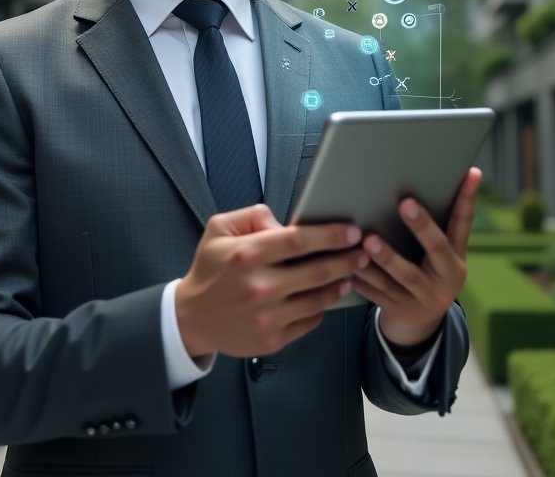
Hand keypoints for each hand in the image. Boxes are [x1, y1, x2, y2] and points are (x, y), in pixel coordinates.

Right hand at [175, 204, 368, 358]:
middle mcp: (259, 287)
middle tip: (363, 252)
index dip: (330, 235)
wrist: (191, 317)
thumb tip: (286, 222)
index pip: (298, 240)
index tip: (351, 231)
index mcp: (246, 255)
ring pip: (318, 298)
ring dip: (340, 284)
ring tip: (351, 274)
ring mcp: (266, 316)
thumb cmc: (210, 269)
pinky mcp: (271, 339)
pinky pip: (309, 321)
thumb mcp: (219, 229)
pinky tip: (326, 296)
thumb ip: (253, 216)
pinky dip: (321, 307)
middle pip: (317, 271)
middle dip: (346, 259)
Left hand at [351, 167, 481, 348]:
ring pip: (400, 277)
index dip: (466, 199)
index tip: (469, 173)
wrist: (419, 323)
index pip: (463, 224)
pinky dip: (361, 278)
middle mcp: (445, 281)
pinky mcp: (396, 310)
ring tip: (367, 239)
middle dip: (421, 227)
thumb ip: (441, 227)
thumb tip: (447, 177)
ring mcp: (421, 298)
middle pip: (435, 250)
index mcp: (456, 260)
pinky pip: (375, 293)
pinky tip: (346, 264)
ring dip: (384, 258)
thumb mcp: (443, 256)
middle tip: (405, 203)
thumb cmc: (428, 272)